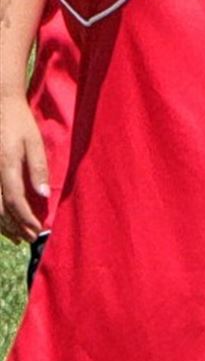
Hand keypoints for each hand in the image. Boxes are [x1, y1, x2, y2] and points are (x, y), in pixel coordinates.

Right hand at [0, 93, 47, 241]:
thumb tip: (44, 195)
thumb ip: (38, 168)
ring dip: (2, 225)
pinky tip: (3, 221)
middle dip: (14, 227)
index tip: (37, 230)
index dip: (25, 219)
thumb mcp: (34, 142)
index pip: (14, 200)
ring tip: (17, 236)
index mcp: (6, 164)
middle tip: (30, 238)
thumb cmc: (18, 122)